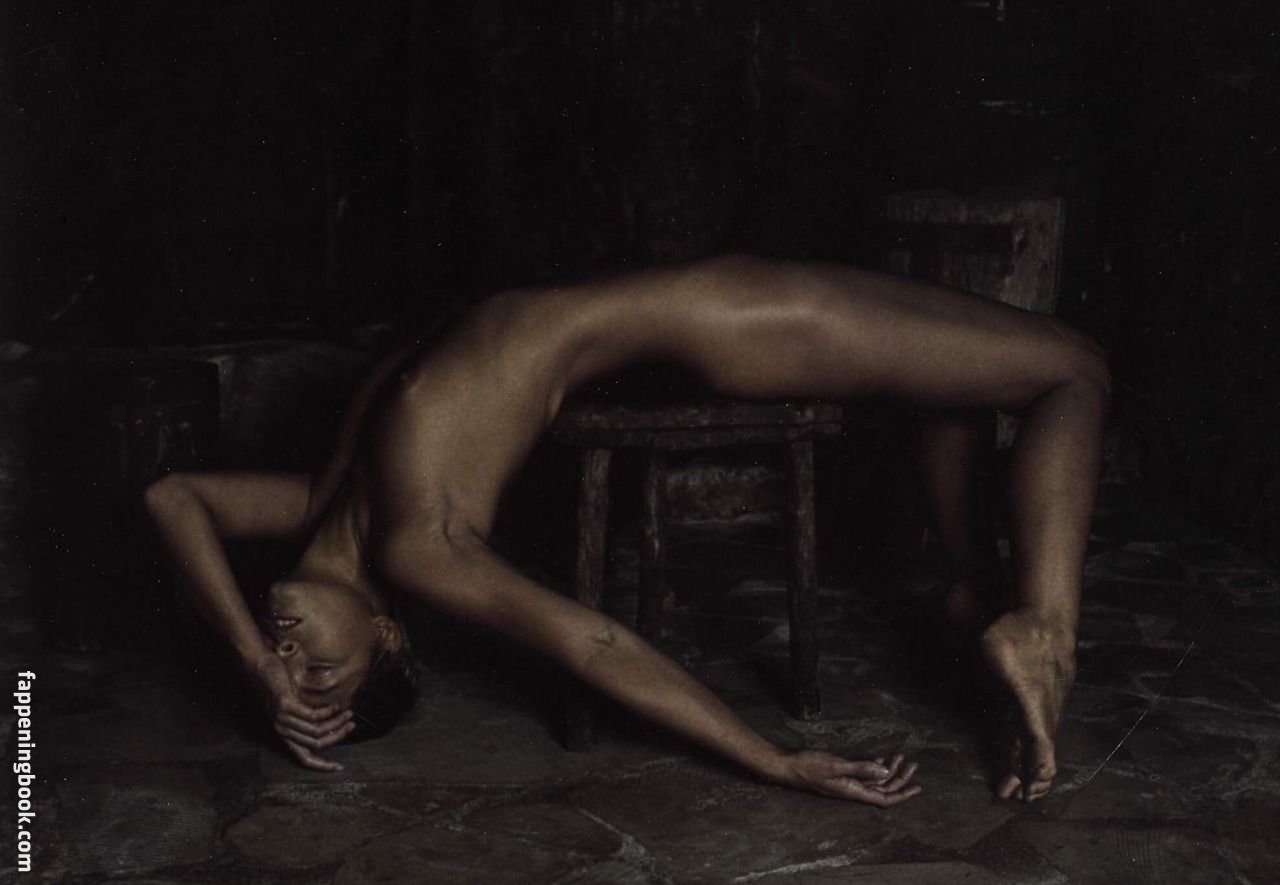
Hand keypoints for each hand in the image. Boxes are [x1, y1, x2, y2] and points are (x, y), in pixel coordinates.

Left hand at [250, 653, 355, 770]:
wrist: (260, 670)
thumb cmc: (279, 688)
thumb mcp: (292, 709)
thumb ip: (305, 721)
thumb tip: (330, 727)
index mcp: (285, 736)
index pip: (304, 759)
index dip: (322, 766)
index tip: (340, 768)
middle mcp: (283, 731)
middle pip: (316, 744)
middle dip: (338, 736)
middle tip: (352, 725)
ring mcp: (283, 720)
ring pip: (317, 731)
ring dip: (337, 723)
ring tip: (348, 713)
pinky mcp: (286, 707)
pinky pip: (312, 716)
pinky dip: (328, 712)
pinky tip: (335, 706)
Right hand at [776, 750, 921, 806]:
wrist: (787, 765)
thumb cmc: (808, 765)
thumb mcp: (836, 766)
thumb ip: (861, 769)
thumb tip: (885, 774)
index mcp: (853, 791)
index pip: (884, 798)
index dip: (902, 794)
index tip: (917, 787)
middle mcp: (852, 790)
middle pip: (882, 789)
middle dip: (900, 778)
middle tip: (913, 765)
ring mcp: (846, 783)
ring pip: (874, 781)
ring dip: (889, 771)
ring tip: (901, 758)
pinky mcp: (841, 776)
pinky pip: (864, 776)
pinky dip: (875, 767)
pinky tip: (880, 760)